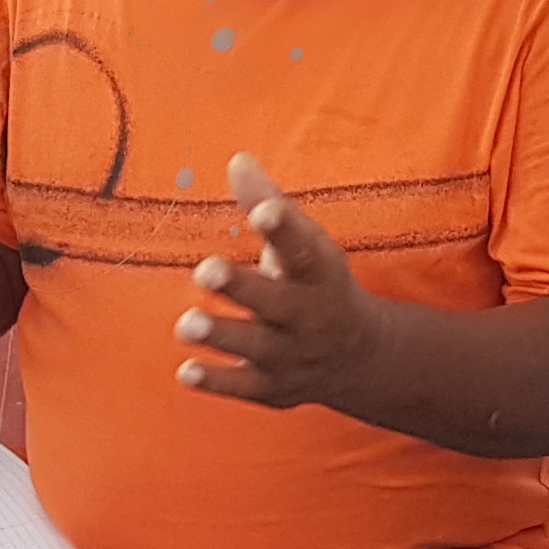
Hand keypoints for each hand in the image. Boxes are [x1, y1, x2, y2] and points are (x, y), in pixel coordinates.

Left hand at [177, 154, 386, 410]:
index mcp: (320, 272)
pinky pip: (245, 387)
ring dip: (222, 336)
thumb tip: (238, 160)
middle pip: (277, 302)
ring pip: (257, 347)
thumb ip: (268, 205)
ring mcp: (293, 354)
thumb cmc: (316, 284)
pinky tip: (187, 371)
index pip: (304, 248)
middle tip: (205, 271)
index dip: (284, 228)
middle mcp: (310, 314)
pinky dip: (217, 382)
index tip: (263, 211)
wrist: (361, 356)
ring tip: (186, 324)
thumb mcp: (305, 245)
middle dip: (242, 288)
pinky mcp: (274, 387)